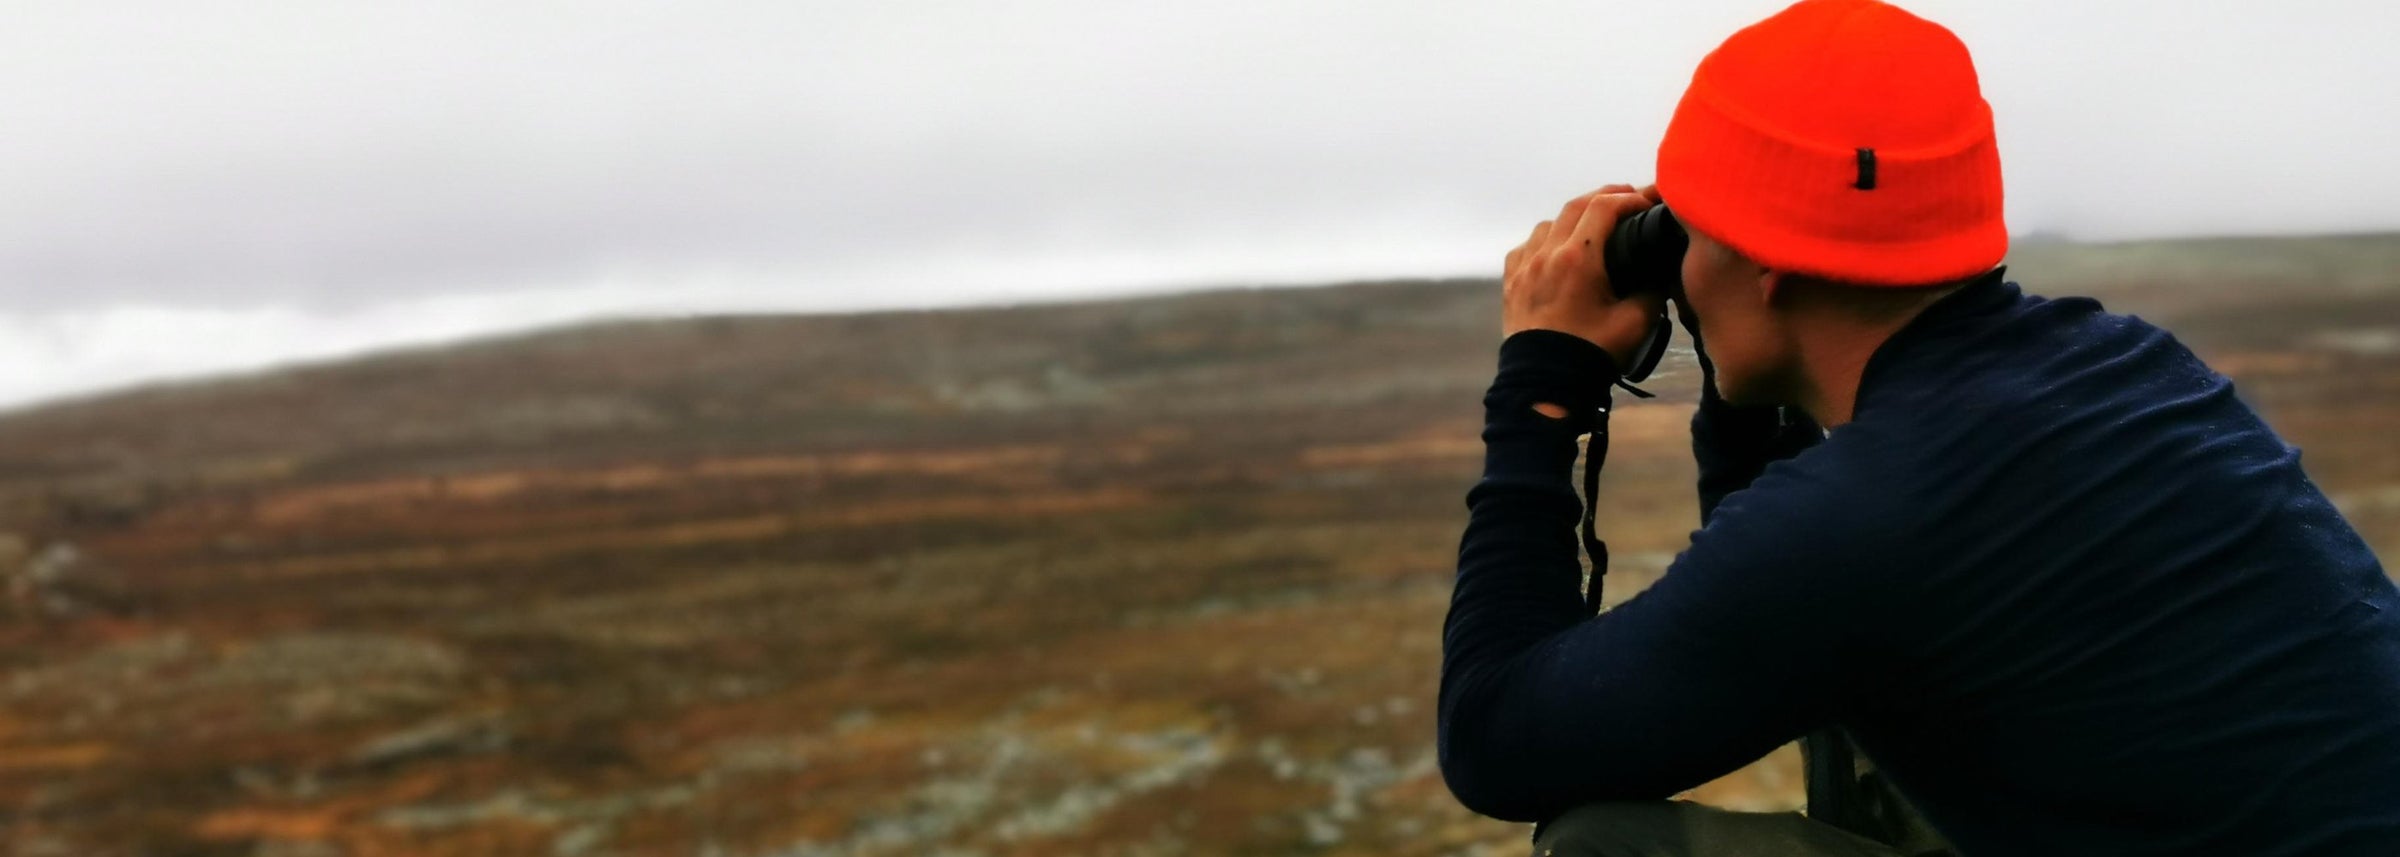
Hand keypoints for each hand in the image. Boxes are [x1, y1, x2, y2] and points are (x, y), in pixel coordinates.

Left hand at [1502, 185, 1667, 369]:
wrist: (1545, 385)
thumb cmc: (1592, 354)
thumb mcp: (1637, 322)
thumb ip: (1653, 289)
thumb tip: (1658, 271)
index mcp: (1577, 259)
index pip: (1604, 207)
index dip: (1630, 198)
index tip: (1649, 201)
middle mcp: (1546, 255)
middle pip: (1575, 206)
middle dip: (1605, 196)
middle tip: (1629, 197)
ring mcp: (1524, 268)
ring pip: (1549, 224)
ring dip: (1574, 217)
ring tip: (1595, 223)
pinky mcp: (1511, 283)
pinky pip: (1527, 247)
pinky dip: (1547, 239)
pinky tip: (1558, 249)